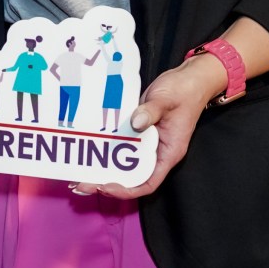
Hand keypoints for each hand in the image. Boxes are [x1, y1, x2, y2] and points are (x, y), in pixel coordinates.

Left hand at [72, 54, 225, 199]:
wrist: (189, 78)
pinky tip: (90, 147)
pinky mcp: (139, 130)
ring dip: (104, 169)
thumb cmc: (183, 91)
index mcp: (168, 153)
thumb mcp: (167, 100)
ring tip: (79, 173)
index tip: (106, 186)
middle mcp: (157, 152)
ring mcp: (147, 142)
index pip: (148, 183)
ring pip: (124, 163)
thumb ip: (151, 111)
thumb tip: (136, 122)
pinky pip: (122, 145)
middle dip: (107, 183)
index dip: (127, 190)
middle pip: (132, 177)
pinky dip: (107, 149)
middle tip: (82, 183)